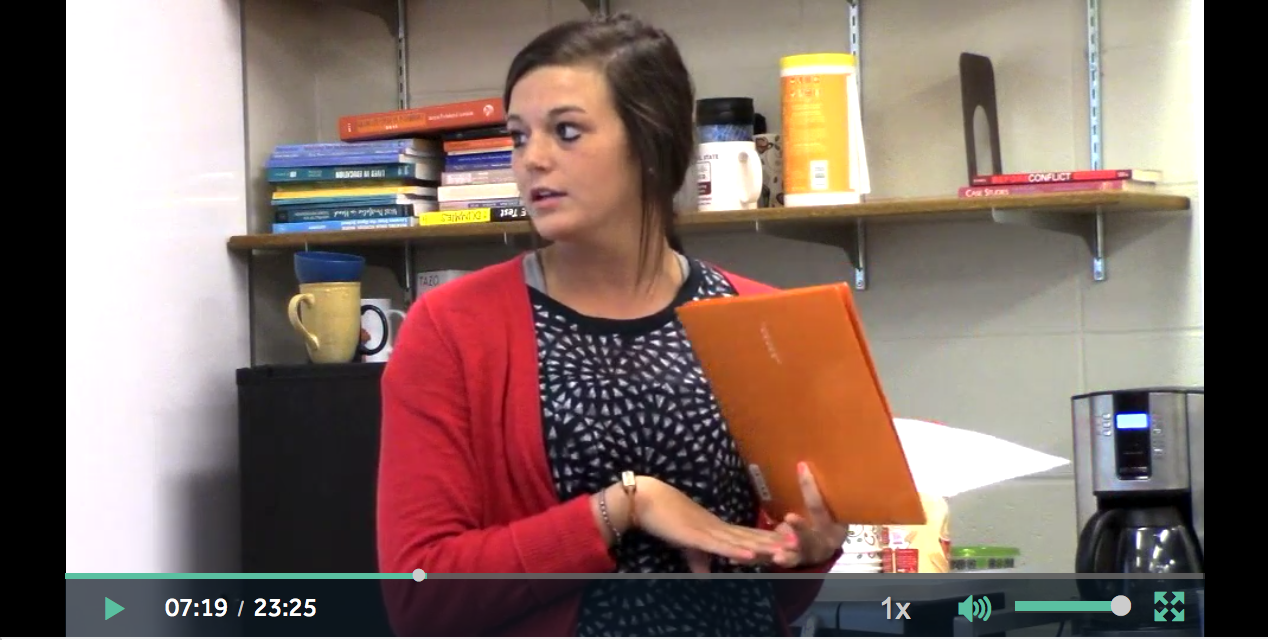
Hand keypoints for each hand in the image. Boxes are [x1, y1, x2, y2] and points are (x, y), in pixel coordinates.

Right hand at [631, 476, 797, 566]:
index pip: (748, 535)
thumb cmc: (664, 519)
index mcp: (717, 528)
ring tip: (786, 550)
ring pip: (742, 541)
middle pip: (751, 537)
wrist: (644, 501)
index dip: (768, 540)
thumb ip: (697, 559)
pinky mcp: (697, 535)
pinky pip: (720, 545)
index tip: (789, 543)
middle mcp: (718, 527)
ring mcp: (709, 530)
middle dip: (775, 542)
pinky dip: (736, 550)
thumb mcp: (685, 543)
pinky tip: (751, 555)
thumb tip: (704, 574)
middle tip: (799, 546)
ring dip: (764, 546)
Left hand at [771, 462, 848, 567]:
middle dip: (800, 528)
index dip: (810, 486)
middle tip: (790, 517)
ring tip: (776, 555)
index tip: (801, 466)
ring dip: (786, 553)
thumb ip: (821, 495)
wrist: (825, 549)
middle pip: (811, 534)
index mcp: (834, 526)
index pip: (820, 504)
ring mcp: (808, 553)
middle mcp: (823, 541)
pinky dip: (770, 560)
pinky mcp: (794, 560)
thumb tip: (804, 461)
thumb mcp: (831, 510)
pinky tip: (760, 558)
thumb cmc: (826, 521)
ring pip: (796, 553)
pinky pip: (781, 561)